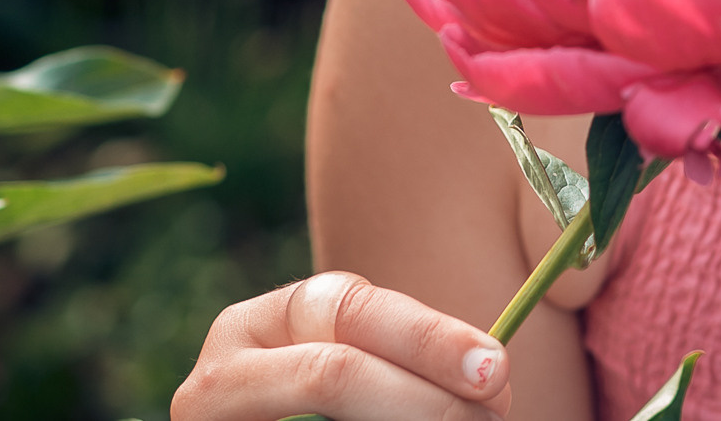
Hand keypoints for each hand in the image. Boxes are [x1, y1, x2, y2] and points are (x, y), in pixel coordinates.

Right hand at [174, 271, 512, 419]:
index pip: (353, 310)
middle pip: (333, 371)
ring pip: (323, 419)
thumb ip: (408, 361)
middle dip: (425, 397)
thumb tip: (494, 380)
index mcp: (270, 319)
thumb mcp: (360, 365)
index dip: (430, 338)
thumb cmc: (336, 406)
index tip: (496, 369)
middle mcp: (225, 369)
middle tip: (489, 416)